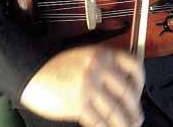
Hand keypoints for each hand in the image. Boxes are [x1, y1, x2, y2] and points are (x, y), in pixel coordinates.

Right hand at [20, 46, 144, 126]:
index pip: (134, 67)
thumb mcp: (86, 56)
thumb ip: (105, 67)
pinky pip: (100, 120)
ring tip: (128, 126)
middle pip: (127, 92)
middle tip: (137, 117)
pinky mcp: (79, 103)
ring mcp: (90, 86)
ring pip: (116, 110)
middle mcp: (99, 68)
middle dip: (134, 109)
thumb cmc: (57, 66)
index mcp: (103, 54)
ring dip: (125, 122)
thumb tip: (123, 88)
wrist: (32, 72)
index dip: (140, 83)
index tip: (139, 93)